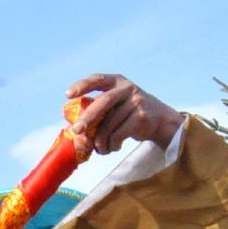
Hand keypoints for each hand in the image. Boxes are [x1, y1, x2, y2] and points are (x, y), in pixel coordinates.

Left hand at [66, 75, 181, 155]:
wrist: (159, 121)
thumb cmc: (128, 115)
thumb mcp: (114, 108)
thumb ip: (96, 115)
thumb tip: (73, 133)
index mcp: (116, 82)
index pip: (97, 79)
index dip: (82, 86)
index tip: (68, 95)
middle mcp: (126, 89)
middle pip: (104, 102)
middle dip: (88, 117)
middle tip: (76, 131)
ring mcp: (136, 101)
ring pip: (109, 124)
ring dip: (100, 141)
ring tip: (100, 149)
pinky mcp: (142, 117)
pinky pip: (119, 134)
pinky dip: (112, 144)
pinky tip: (113, 147)